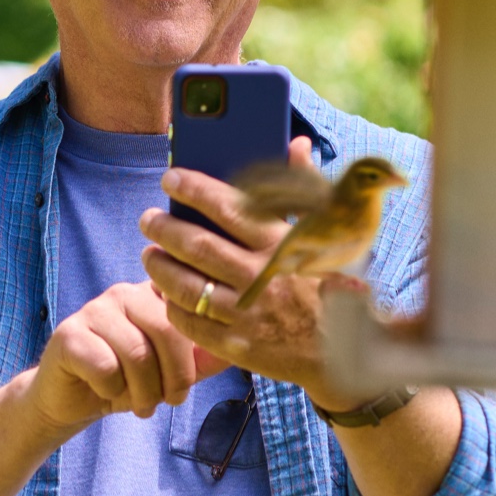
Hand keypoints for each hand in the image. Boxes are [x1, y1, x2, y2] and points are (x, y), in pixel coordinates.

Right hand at [23, 280, 223, 428]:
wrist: (73, 402)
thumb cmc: (128, 381)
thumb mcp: (173, 370)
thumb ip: (205, 357)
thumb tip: (244, 346)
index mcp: (155, 295)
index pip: (189, 308)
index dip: (193, 354)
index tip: (182, 386)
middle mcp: (125, 292)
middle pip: (166, 330)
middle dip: (174, 377)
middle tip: (167, 402)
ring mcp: (94, 309)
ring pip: (136, 352)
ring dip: (143, 392)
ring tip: (139, 405)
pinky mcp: (69, 334)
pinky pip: (105, 366)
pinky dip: (112, 391)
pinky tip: (105, 392)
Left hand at [140, 138, 375, 411]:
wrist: (347, 351)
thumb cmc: (332, 287)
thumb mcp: (327, 236)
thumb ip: (305, 188)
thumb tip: (296, 144)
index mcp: (281, 245)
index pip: (228, 207)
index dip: (194, 190)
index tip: (171, 179)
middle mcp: (261, 277)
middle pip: (196, 246)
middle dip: (164, 228)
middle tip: (148, 219)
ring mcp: (247, 314)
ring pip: (185, 286)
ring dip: (159, 267)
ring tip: (150, 254)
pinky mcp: (237, 346)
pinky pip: (191, 323)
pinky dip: (172, 307)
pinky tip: (167, 295)